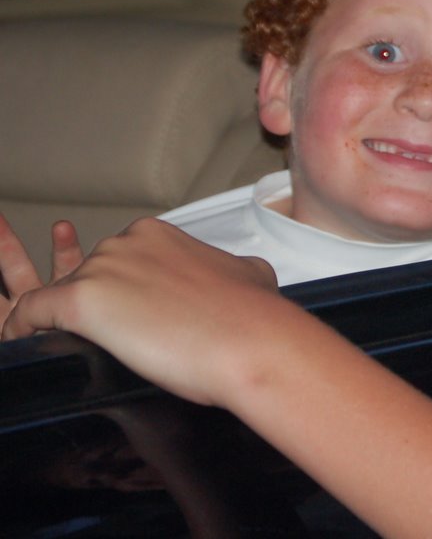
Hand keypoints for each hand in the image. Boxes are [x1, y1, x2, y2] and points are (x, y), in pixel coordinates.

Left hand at [2, 218, 286, 408]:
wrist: (251, 340)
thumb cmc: (253, 315)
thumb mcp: (251, 274)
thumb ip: (230, 269)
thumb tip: (239, 275)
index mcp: (159, 235)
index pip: (121, 262)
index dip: (123, 293)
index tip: (129, 317)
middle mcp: (126, 243)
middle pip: (90, 276)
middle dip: (97, 307)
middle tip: (110, 341)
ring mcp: (102, 269)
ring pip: (62, 295)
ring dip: (63, 323)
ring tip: (69, 350)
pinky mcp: (81, 302)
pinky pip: (32, 313)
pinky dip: (24, 329)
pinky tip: (24, 346)